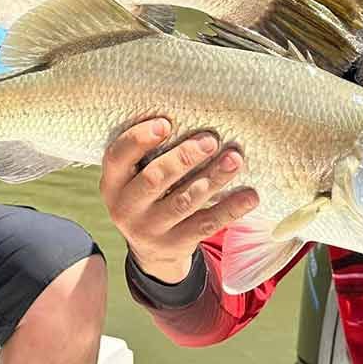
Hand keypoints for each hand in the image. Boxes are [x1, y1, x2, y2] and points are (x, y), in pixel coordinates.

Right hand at [99, 118, 258, 283]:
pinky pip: (206, 224)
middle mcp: (126, 208)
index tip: (165, 123)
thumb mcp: (134, 178)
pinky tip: (250, 196)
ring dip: (212, 178)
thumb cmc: (148, 195)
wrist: (152, 251)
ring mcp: (150, 229)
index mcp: (112, 183)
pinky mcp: (176, 244)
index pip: (117, 157)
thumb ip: (149, 154)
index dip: (139, 139)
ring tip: (235, 159)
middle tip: (211, 140)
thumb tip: (189, 113)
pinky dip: (230, 209)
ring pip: (184, 201)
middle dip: (184, 157)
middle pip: (155, 179)